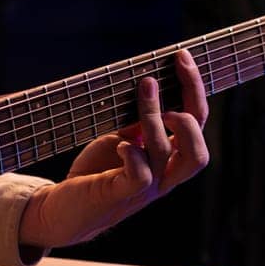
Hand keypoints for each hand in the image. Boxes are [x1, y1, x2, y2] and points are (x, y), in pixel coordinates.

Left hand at [17, 49, 210, 249]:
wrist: (66, 208)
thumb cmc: (97, 169)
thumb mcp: (122, 136)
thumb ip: (140, 119)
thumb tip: (149, 82)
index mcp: (169, 159)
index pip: (197, 123)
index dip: (194, 88)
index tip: (181, 56)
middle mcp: (164, 176)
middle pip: (199, 150)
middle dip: (192, 104)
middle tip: (170, 73)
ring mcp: (145, 189)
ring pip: (165, 152)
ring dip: (154, 115)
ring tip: (143, 88)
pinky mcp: (120, 195)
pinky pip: (141, 177)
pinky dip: (135, 155)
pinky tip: (121, 143)